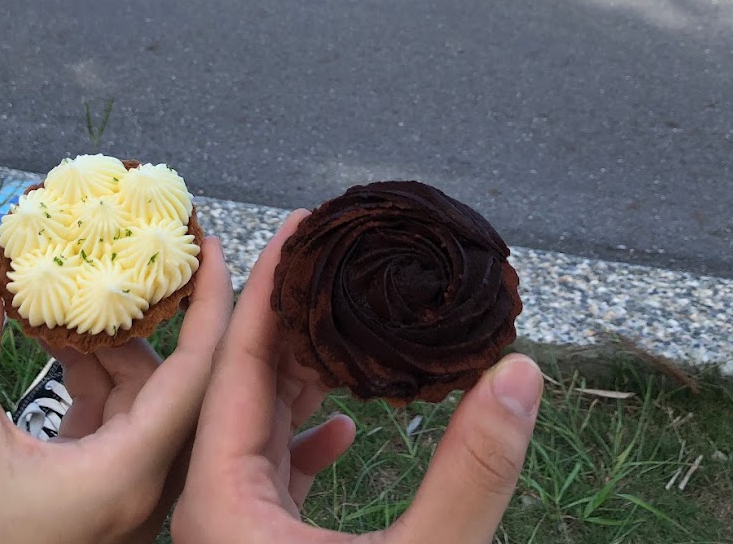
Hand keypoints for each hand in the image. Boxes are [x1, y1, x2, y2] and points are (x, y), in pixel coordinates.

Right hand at [0, 237, 232, 543]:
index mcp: (126, 477)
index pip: (196, 375)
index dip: (209, 304)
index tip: (205, 245)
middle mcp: (138, 495)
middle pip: (169, 388)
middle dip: (142, 324)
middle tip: (122, 265)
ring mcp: (116, 506)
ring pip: (139, 410)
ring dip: (107, 356)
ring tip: (67, 305)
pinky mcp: (90, 507)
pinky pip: (111, 433)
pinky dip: (90, 389)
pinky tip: (56, 352)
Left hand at [172, 210, 541, 543]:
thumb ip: (469, 475)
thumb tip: (519, 374)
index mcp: (220, 499)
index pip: (238, 356)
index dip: (272, 280)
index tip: (306, 220)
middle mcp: (212, 505)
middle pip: (247, 380)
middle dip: (297, 314)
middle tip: (342, 255)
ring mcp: (232, 529)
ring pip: (259, 424)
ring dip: (307, 372)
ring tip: (355, 317)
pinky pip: (271, 470)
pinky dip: (306, 437)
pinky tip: (345, 423)